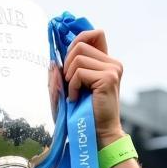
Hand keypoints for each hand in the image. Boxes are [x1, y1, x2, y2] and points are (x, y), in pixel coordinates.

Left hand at [61, 29, 124, 147]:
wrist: (97, 134)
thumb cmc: (83, 113)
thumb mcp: (72, 88)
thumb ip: (65, 71)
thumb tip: (53, 60)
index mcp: (107, 63)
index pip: (95, 34)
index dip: (78, 39)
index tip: (68, 58)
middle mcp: (113, 63)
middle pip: (80, 45)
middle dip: (67, 63)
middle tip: (69, 84)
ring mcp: (112, 70)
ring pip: (77, 58)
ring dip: (68, 77)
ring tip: (73, 93)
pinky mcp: (107, 78)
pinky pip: (78, 72)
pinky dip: (71, 87)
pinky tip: (76, 98)